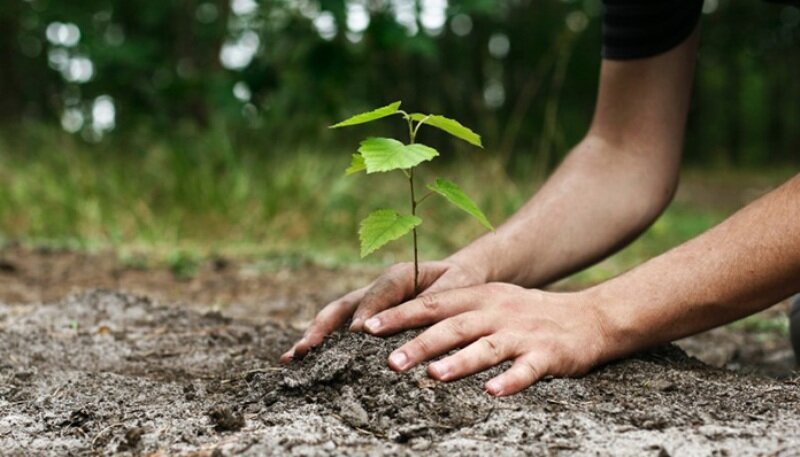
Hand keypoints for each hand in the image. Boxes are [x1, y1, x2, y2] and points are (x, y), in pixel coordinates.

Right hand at [280, 260, 487, 362]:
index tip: (357, 333)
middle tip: (305, 349)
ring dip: (314, 336)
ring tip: (292, 358)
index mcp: (399, 275)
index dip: (367, 311)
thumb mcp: (457, 286)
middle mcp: (377, 288)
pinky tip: (303, 362)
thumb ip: (438, 299)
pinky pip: (342, 329)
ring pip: (336, 318)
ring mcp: (369, 303)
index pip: (379, 293)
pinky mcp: (368, 317)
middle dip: (323, 327)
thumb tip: (418, 319)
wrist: (460, 276)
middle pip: (344, 305)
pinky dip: (323, 344)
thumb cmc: (460, 282)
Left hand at [361, 283, 609, 395]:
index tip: (367, 327)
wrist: (589, 317)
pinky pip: (526, 369)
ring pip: (486, 347)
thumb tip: (406, 328)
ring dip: (459, 362)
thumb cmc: (528, 314)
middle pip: (453, 326)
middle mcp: (497, 312)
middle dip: (420, 343)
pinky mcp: (548, 354)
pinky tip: (492, 393)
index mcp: (480, 297)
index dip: (400, 315)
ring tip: (434, 376)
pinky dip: (510, 381)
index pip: (433, 304)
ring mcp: (522, 333)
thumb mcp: (491, 302)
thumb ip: (455, 312)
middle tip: (390, 362)